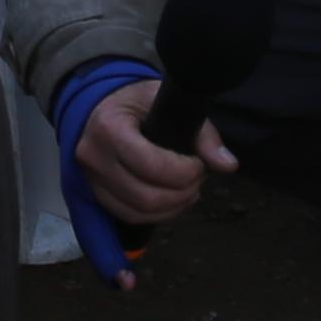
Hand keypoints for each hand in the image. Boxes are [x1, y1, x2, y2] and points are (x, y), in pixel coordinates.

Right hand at [70, 78, 237, 245]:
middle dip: (182, 194)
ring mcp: (91, 180)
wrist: (103, 106)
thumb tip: (228, 165)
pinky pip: (129, 217)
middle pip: (146, 197)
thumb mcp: (169, 102)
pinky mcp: (95, 195)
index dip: (184, 172)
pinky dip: (157, 214)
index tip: (198, 164)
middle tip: (197, 179)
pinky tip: (172, 200)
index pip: (151, 165)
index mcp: (109, 127)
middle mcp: (93, 157)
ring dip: (173, 207)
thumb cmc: (139, 103)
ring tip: (188, 190)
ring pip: (139, 212)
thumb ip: (202, 133)